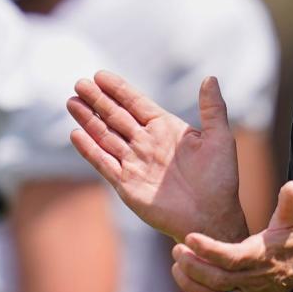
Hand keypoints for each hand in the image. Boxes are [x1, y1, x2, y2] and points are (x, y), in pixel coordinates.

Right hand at [67, 70, 246, 242]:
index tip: (100, 75)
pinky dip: (90, 149)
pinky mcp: (126, 184)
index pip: (137, 104)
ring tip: (72, 102)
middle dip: (98, 100)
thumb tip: (209, 77)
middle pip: (117, 116)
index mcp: (167, 129)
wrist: (211, 216)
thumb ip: (213, 108)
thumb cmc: (220, 178)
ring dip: (89, 120)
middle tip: (79, 83)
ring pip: (106, 136)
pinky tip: (76, 134)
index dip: (118, 90)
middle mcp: (147, 143)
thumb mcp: (220, 138)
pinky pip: (104, 163)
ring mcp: (135, 163)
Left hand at [170, 181, 292, 291]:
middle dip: (193, 266)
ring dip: (190, 285)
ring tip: (176, 265)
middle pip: (217, 279)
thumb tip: (291, 185)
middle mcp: (252, 281)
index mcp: (261, 257)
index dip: (209, 250)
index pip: (231, 257)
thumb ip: (290, 203)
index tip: (189, 237)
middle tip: (176, 249)